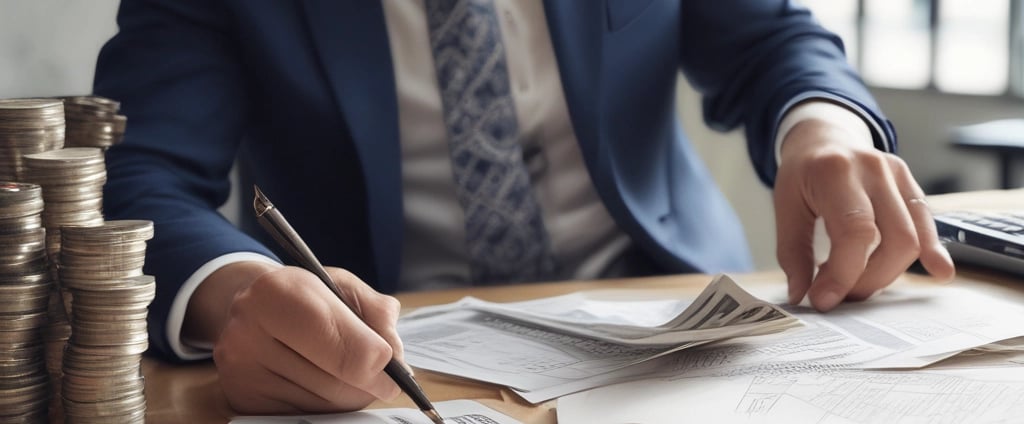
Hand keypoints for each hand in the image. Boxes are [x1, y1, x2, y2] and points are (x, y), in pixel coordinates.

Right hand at [185, 262, 403, 412]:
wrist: (249, 307)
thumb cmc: (302, 295)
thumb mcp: (344, 286)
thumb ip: (378, 314)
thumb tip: (394, 356)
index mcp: (275, 293)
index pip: (346, 350)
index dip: (379, 363)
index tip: (391, 365)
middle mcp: (247, 333)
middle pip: (339, 385)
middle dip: (367, 381)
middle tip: (377, 370)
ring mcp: (241, 372)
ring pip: (325, 406)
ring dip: (347, 393)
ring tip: (339, 366)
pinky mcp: (243, 401)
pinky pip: (305, 416)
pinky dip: (324, 404)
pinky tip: (317, 378)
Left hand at [774, 116, 954, 311]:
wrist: (824, 138)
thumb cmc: (803, 174)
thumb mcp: (784, 206)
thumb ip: (793, 253)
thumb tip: (802, 296)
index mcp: (836, 172)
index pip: (856, 232)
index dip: (843, 274)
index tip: (823, 299)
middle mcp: (874, 170)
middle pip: (895, 240)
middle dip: (868, 280)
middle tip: (840, 295)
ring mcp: (898, 176)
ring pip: (914, 238)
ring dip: (888, 274)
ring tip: (857, 283)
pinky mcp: (911, 185)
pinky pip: (927, 224)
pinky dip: (931, 251)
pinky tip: (938, 272)